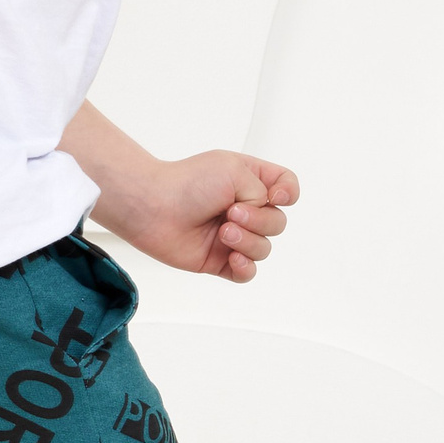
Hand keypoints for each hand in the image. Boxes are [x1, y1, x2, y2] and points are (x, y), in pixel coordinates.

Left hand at [100, 149, 298, 280]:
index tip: (275, 195)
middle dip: (260, 220)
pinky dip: (245, 267)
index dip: (289, 193)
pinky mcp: (218, 260)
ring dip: (248, 241)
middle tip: (230, 212)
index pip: (286, 187)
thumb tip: (260, 215)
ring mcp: (232, 235)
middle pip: (278, 222)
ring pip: (264, 249)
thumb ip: (263, 191)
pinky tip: (232, 257)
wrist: (154, 207)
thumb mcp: (235, 170)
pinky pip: (247, 273)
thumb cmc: (188, 183)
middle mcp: (244, 208)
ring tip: (223, 232)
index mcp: (250, 181)